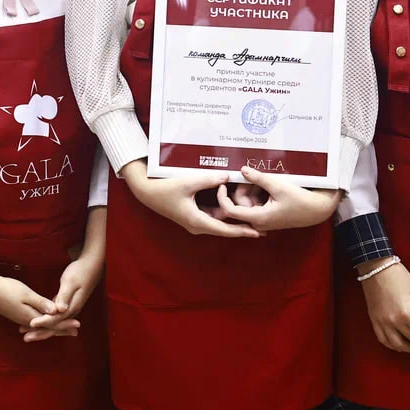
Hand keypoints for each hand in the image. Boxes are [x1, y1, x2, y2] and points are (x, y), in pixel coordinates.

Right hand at [0, 272, 74, 339]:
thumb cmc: (7, 289)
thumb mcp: (26, 294)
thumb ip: (41, 303)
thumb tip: (56, 312)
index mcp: (31, 317)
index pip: (52, 323)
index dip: (65, 324)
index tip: (78, 325)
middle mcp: (27, 321)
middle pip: (48, 327)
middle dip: (62, 328)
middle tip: (75, 331)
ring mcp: (20, 318)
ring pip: (41, 326)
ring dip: (53, 327)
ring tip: (63, 329)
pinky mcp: (16, 314)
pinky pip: (34, 323)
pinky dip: (43, 324)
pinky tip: (44, 322)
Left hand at [21, 254, 103, 341]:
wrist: (91, 267)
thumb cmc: (80, 272)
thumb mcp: (70, 282)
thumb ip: (64, 296)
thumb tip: (60, 310)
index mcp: (73, 306)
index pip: (56, 318)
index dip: (43, 322)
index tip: (31, 324)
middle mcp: (71, 311)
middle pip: (54, 326)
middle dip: (40, 332)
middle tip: (25, 337)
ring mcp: (69, 309)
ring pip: (53, 322)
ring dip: (41, 328)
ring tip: (26, 331)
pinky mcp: (66, 305)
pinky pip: (54, 316)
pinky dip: (44, 319)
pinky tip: (36, 322)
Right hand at [120, 161, 258, 237]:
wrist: (148, 192)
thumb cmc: (165, 189)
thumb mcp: (188, 182)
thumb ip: (208, 179)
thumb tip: (227, 176)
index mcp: (197, 220)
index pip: (224, 229)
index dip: (242, 231)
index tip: (257, 232)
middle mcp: (198, 224)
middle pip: (224, 228)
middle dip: (242, 226)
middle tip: (262, 227)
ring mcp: (195, 220)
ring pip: (219, 220)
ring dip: (232, 217)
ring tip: (250, 212)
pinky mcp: (193, 214)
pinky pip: (212, 214)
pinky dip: (223, 210)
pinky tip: (232, 202)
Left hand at [214, 166, 338, 230]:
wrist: (317, 210)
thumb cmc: (301, 200)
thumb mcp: (278, 186)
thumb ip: (258, 178)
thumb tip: (242, 170)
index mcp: (259, 218)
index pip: (230, 210)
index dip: (222, 197)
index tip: (223, 183)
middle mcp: (258, 223)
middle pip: (239, 205)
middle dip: (243, 189)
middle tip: (253, 176)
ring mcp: (263, 221)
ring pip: (247, 204)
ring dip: (251, 191)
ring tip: (264, 181)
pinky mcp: (267, 217)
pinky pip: (255, 205)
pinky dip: (257, 194)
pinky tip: (267, 186)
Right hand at [357, 260, 409, 354]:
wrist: (375, 267)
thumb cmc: (398, 276)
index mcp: (406, 313)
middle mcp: (393, 321)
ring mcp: (382, 322)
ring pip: (397, 344)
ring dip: (409, 349)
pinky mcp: (374, 320)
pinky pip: (383, 339)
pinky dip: (393, 345)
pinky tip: (400, 345)